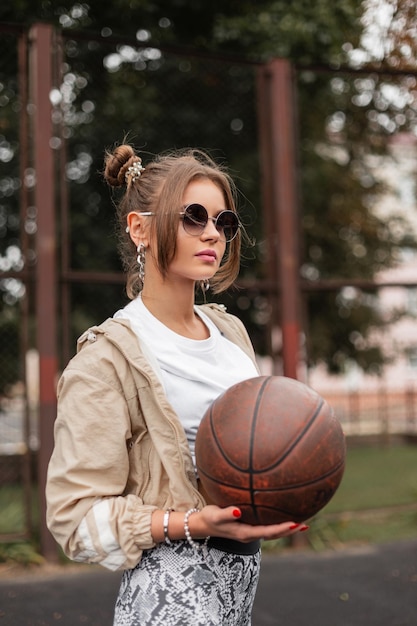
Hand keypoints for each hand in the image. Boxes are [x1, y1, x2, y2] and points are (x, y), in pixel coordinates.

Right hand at [192, 505, 308, 542]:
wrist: (203, 524)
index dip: (282, 529)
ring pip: (272, 532)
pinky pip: (267, 526)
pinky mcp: (249, 527)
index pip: (268, 532)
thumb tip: (238, 510)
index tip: (294, 524)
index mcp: (245, 533)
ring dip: (287, 529)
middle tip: (305, 525)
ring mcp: (250, 532)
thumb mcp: (215, 515)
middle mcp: (250, 534)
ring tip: (302, 524)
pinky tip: (283, 515)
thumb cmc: (209, 518)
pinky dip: (278, 523)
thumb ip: (226, 513)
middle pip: (275, 535)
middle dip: (289, 531)